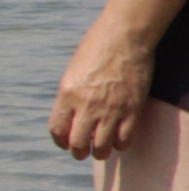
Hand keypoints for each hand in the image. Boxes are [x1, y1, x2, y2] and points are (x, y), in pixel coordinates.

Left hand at [50, 12, 153, 159]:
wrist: (124, 37)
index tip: (65, 143)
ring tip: (100, 151)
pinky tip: (118, 141)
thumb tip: (71, 116)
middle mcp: (86, 106)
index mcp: (67, 95)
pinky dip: (120, 144)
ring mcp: (110, 109)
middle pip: (78, 143)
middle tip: (81, 153)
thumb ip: (71, 95)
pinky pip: (124, 138)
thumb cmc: (96, 49)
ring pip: (101, 146)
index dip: (60, 141)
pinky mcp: (132, 109)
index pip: (57, 130)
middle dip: (78, 152)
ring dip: (99, 152)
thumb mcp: (73, 72)